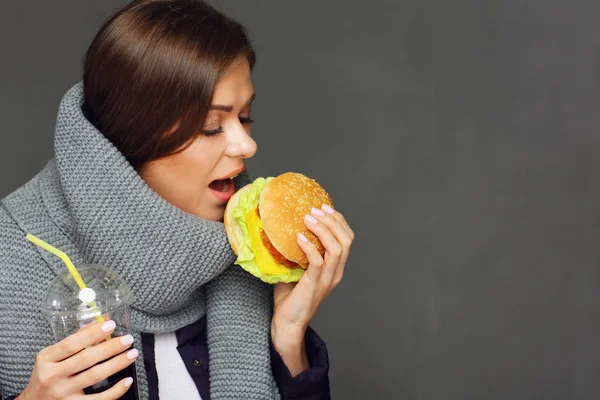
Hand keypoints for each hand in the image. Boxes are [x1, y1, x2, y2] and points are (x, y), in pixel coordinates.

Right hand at [18, 320, 136, 399]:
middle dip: (111, 347)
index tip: (111, 325)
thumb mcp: (53, 355)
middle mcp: (52, 376)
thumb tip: (102, 321)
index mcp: (46, 359)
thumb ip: (77, 338)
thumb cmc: (48, 374)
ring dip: (117, 364)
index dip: (93, 333)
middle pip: (86, 359)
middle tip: (128, 339)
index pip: (71, 344)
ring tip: (132, 354)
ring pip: (94, 376)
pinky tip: (127, 380)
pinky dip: (115, 390)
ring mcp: (62, 394)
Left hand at [271, 204, 353, 374]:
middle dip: (332, 221)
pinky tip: (299, 237)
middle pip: (346, 240)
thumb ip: (296, 251)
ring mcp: (327, 279)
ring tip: (308, 218)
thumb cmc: (290, 297)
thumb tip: (281, 229)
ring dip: (323, 230)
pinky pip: (318, 261)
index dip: (339, 221)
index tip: (324, 207)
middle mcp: (335, 272)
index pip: (347, 239)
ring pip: (336, 249)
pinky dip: (310, 246)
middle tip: (315, 210)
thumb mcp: (296, 268)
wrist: (287, 323)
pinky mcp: (314, 285)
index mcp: (335, 268)